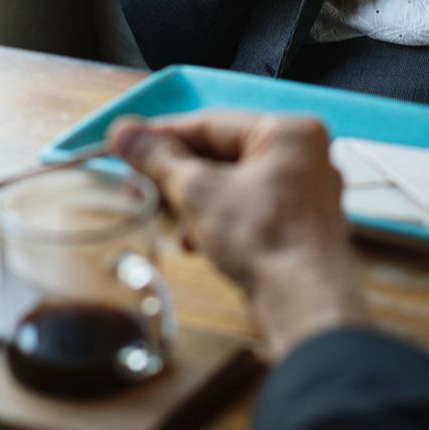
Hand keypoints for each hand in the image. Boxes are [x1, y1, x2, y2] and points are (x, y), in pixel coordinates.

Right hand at [112, 111, 364, 358]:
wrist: (304, 305)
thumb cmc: (263, 240)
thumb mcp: (198, 191)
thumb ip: (158, 158)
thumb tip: (123, 131)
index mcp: (288, 132)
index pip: (211, 123)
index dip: (162, 135)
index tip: (126, 143)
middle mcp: (304, 155)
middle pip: (223, 154)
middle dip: (178, 175)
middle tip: (138, 183)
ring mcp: (305, 193)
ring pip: (233, 184)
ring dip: (195, 202)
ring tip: (168, 220)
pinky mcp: (299, 226)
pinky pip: (249, 209)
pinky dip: (219, 220)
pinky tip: (195, 243)